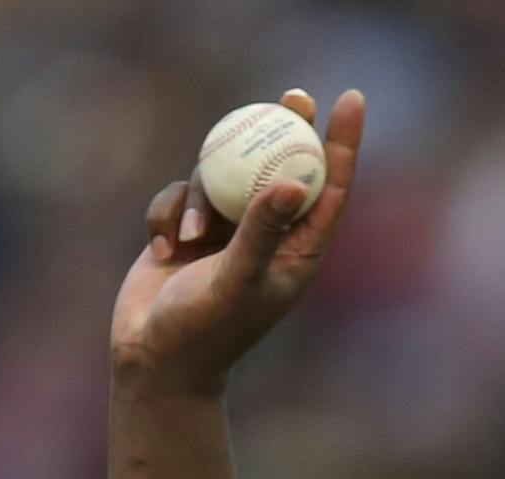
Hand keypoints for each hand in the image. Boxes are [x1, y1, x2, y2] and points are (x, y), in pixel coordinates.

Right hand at [109, 88, 364, 395]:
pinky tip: (161, 248)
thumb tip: (295, 184)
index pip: (330, 187)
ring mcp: (227, 232)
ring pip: (222, 176)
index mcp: (299, 252)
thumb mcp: (237, 279)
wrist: (154, 360)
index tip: (350, 98)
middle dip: (285, 129)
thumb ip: (263, 232)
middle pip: (282, 166)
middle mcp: (269, 237)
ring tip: (190, 239)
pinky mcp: (188, 231)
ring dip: (201, 197)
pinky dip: (167, 214)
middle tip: (293, 93)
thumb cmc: (206, 331)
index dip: (343, 143)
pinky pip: (180, 195)